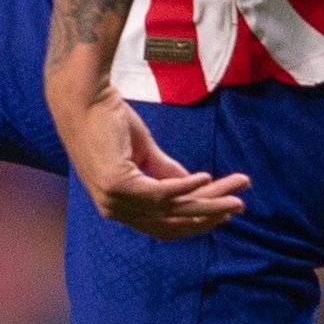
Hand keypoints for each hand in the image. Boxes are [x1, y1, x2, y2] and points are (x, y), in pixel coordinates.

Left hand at [50, 76, 248, 238]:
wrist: (83, 98)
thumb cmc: (107, 120)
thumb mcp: (143, 153)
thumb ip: (166, 172)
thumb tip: (198, 186)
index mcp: (120, 206)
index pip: (165, 225)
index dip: (197, 221)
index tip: (225, 213)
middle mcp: (115, 209)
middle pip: (173, 221)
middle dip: (211, 213)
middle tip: (240, 204)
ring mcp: (114, 200)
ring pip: (172, 207)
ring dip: (209, 199)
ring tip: (236, 189)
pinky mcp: (117, 184)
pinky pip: (162, 192)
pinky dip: (187, 187)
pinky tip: (209, 178)